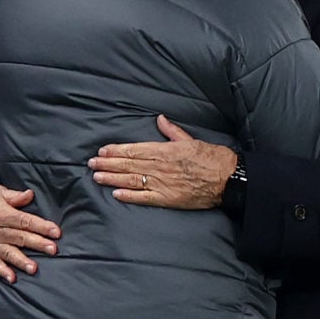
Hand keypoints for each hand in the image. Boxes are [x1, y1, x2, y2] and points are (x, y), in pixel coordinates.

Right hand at [0, 180, 61, 283]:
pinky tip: (11, 277)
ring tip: (33, 268)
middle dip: (37, 244)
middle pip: (20, 237)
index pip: (25, 221)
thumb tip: (30, 195)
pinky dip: (1, 271)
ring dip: (21, 261)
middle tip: (52, 249)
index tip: (55, 232)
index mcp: (0, 213)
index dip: (41, 226)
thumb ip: (15, 196)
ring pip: (8, 252)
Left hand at [88, 115, 236, 208]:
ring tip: (97, 176)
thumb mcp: (190, 139)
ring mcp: (163, 184)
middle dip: (108, 163)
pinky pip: (145, 198)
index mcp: (165, 150)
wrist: (228, 178)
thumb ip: (172, 131)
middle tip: (91, 164)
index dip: (116, 151)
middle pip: (129, 164)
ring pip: (132, 180)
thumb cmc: (210, 157)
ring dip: (113, 178)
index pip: (134, 150)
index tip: (102, 151)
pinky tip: (116, 194)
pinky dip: (129, 196)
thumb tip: (160, 119)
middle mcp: (160, 166)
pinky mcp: (169, 199)